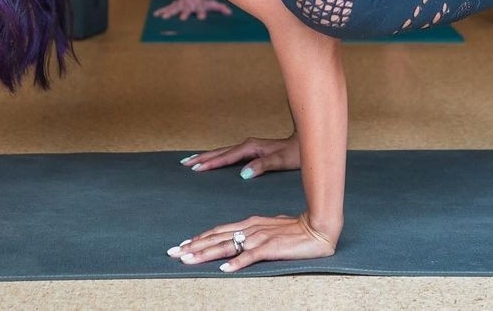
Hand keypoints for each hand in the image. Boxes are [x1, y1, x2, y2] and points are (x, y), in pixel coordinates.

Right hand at [152, 0, 231, 20]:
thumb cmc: (203, 1)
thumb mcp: (212, 3)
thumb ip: (220, 8)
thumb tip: (229, 13)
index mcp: (198, 6)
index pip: (201, 9)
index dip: (201, 13)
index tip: (201, 17)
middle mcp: (189, 5)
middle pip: (186, 9)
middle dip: (184, 13)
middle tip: (182, 18)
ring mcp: (180, 4)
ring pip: (174, 8)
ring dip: (170, 13)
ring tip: (165, 17)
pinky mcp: (173, 5)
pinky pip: (166, 7)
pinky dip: (161, 11)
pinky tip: (156, 15)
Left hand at [167, 212, 335, 271]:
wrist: (318, 227)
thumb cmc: (295, 229)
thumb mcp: (269, 229)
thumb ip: (253, 233)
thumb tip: (239, 241)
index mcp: (249, 223)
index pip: (218, 231)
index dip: (199, 238)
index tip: (182, 245)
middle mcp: (250, 229)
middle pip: (216, 238)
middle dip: (193, 246)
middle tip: (173, 253)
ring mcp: (260, 237)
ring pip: (228, 246)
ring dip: (207, 254)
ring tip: (189, 260)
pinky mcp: (272, 247)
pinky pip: (251, 256)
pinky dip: (237, 263)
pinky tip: (226, 269)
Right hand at [179, 135, 299, 179]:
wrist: (304, 144)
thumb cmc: (295, 154)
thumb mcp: (280, 161)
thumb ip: (262, 166)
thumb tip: (243, 174)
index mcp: (251, 147)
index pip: (226, 157)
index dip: (211, 163)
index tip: (195, 169)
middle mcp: (247, 145)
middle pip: (220, 152)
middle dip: (202, 158)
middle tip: (185, 164)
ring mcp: (248, 147)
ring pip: (223, 152)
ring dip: (207, 156)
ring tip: (191, 161)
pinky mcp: (251, 150)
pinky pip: (229, 154)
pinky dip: (217, 157)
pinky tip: (213, 160)